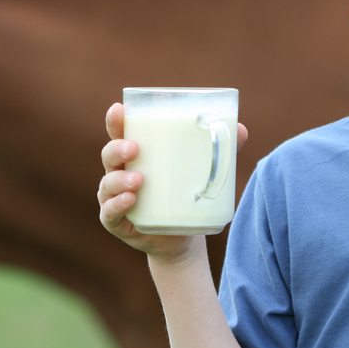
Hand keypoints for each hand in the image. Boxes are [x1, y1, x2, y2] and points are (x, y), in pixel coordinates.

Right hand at [97, 102, 247, 262]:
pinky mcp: (117, 222)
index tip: (119, 109)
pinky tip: (130, 200)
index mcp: (135, 155)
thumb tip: (241, 129)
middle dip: (118, 148)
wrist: (182, 238)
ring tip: (139, 180)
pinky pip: (109, 213)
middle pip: (109, 155)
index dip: (116, 120)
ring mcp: (114, 198)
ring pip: (107, 184)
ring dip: (119, 179)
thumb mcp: (199, 172)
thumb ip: (217, 151)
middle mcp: (119, 173)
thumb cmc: (184, 195)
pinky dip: (117, 205)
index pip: (119, 132)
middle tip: (135, 148)